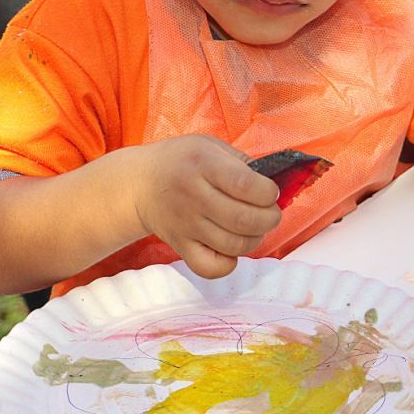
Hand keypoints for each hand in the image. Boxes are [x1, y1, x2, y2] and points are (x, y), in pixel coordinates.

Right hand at [136, 134, 281, 277]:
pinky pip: (209, 268)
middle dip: (270, 219)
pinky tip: (231, 248)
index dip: (269, 193)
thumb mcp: (210, 146)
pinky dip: (228, 264)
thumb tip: (274, 183)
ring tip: (253, 228)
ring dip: (255, 239)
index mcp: (204, 165)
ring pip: (233, 245)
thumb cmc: (183, 161)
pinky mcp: (180, 246)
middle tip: (270, 213)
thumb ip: (242, 162)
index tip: (270, 192)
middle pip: (244, 219)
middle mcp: (194, 196)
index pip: (247, 185)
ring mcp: (186, 224)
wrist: (139, 183)